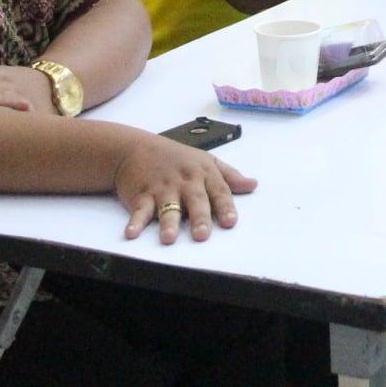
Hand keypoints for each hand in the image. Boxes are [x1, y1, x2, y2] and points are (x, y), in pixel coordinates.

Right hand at [116, 136, 255, 243]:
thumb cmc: (176, 158)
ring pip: (168, 206)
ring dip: (168, 222)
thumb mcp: (206, 161)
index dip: (225, 207)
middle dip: (199, 217)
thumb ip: (230, 176)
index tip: (231, 222)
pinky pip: (139, 209)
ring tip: (170, 238)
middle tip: (202, 235)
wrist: (136, 148)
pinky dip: (135, 221)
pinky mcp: (141, 194)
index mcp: (203, 173)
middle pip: (195, 200)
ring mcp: (162, 188)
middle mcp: (185, 181)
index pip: (218, 191)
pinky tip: (132, 232)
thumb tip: (253, 185)